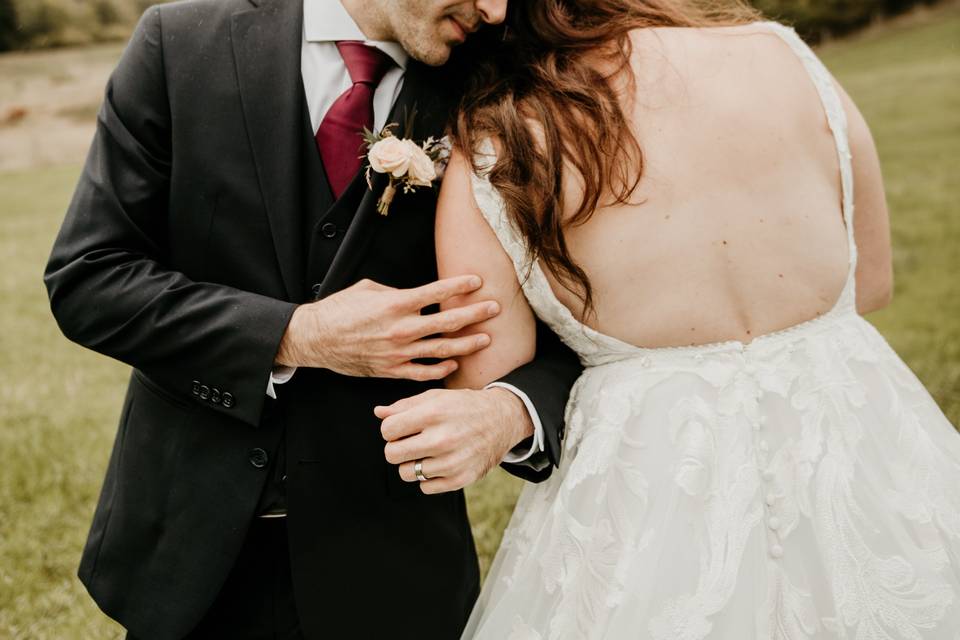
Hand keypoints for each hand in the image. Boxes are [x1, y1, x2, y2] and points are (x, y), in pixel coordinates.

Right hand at [275, 276, 498, 379]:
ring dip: (467, 344)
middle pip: (448, 322)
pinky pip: (423, 373)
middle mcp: (401, 328)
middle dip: (475, 314)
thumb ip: (395, 291)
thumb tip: (415, 295)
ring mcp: (398, 352)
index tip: (478, 281)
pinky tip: (455, 364)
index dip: (460, 286)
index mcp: (395, 303)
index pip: (437, 292)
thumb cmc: (339, 310)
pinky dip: (441, 370)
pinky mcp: (391, 370)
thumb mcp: (366, 289)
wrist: (315, 338)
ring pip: (442, 350)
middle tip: (495, 308)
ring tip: (486, 339)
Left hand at [376, 387, 533, 493]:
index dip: (391, 429)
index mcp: (433, 414)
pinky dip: (428, 477)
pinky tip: (440, 462)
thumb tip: (379, 413)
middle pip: (392, 454)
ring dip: (412, 463)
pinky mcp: (460, 479)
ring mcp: (451, 462)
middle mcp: (442, 439)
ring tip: (426, 452)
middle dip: (396, 448)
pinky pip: (425, 487)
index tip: (402, 428)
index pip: (387, 430)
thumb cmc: (464, 406)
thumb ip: (404, 405)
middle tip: (410, 442)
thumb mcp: (436, 397)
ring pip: (406, 473)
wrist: (502, 420)